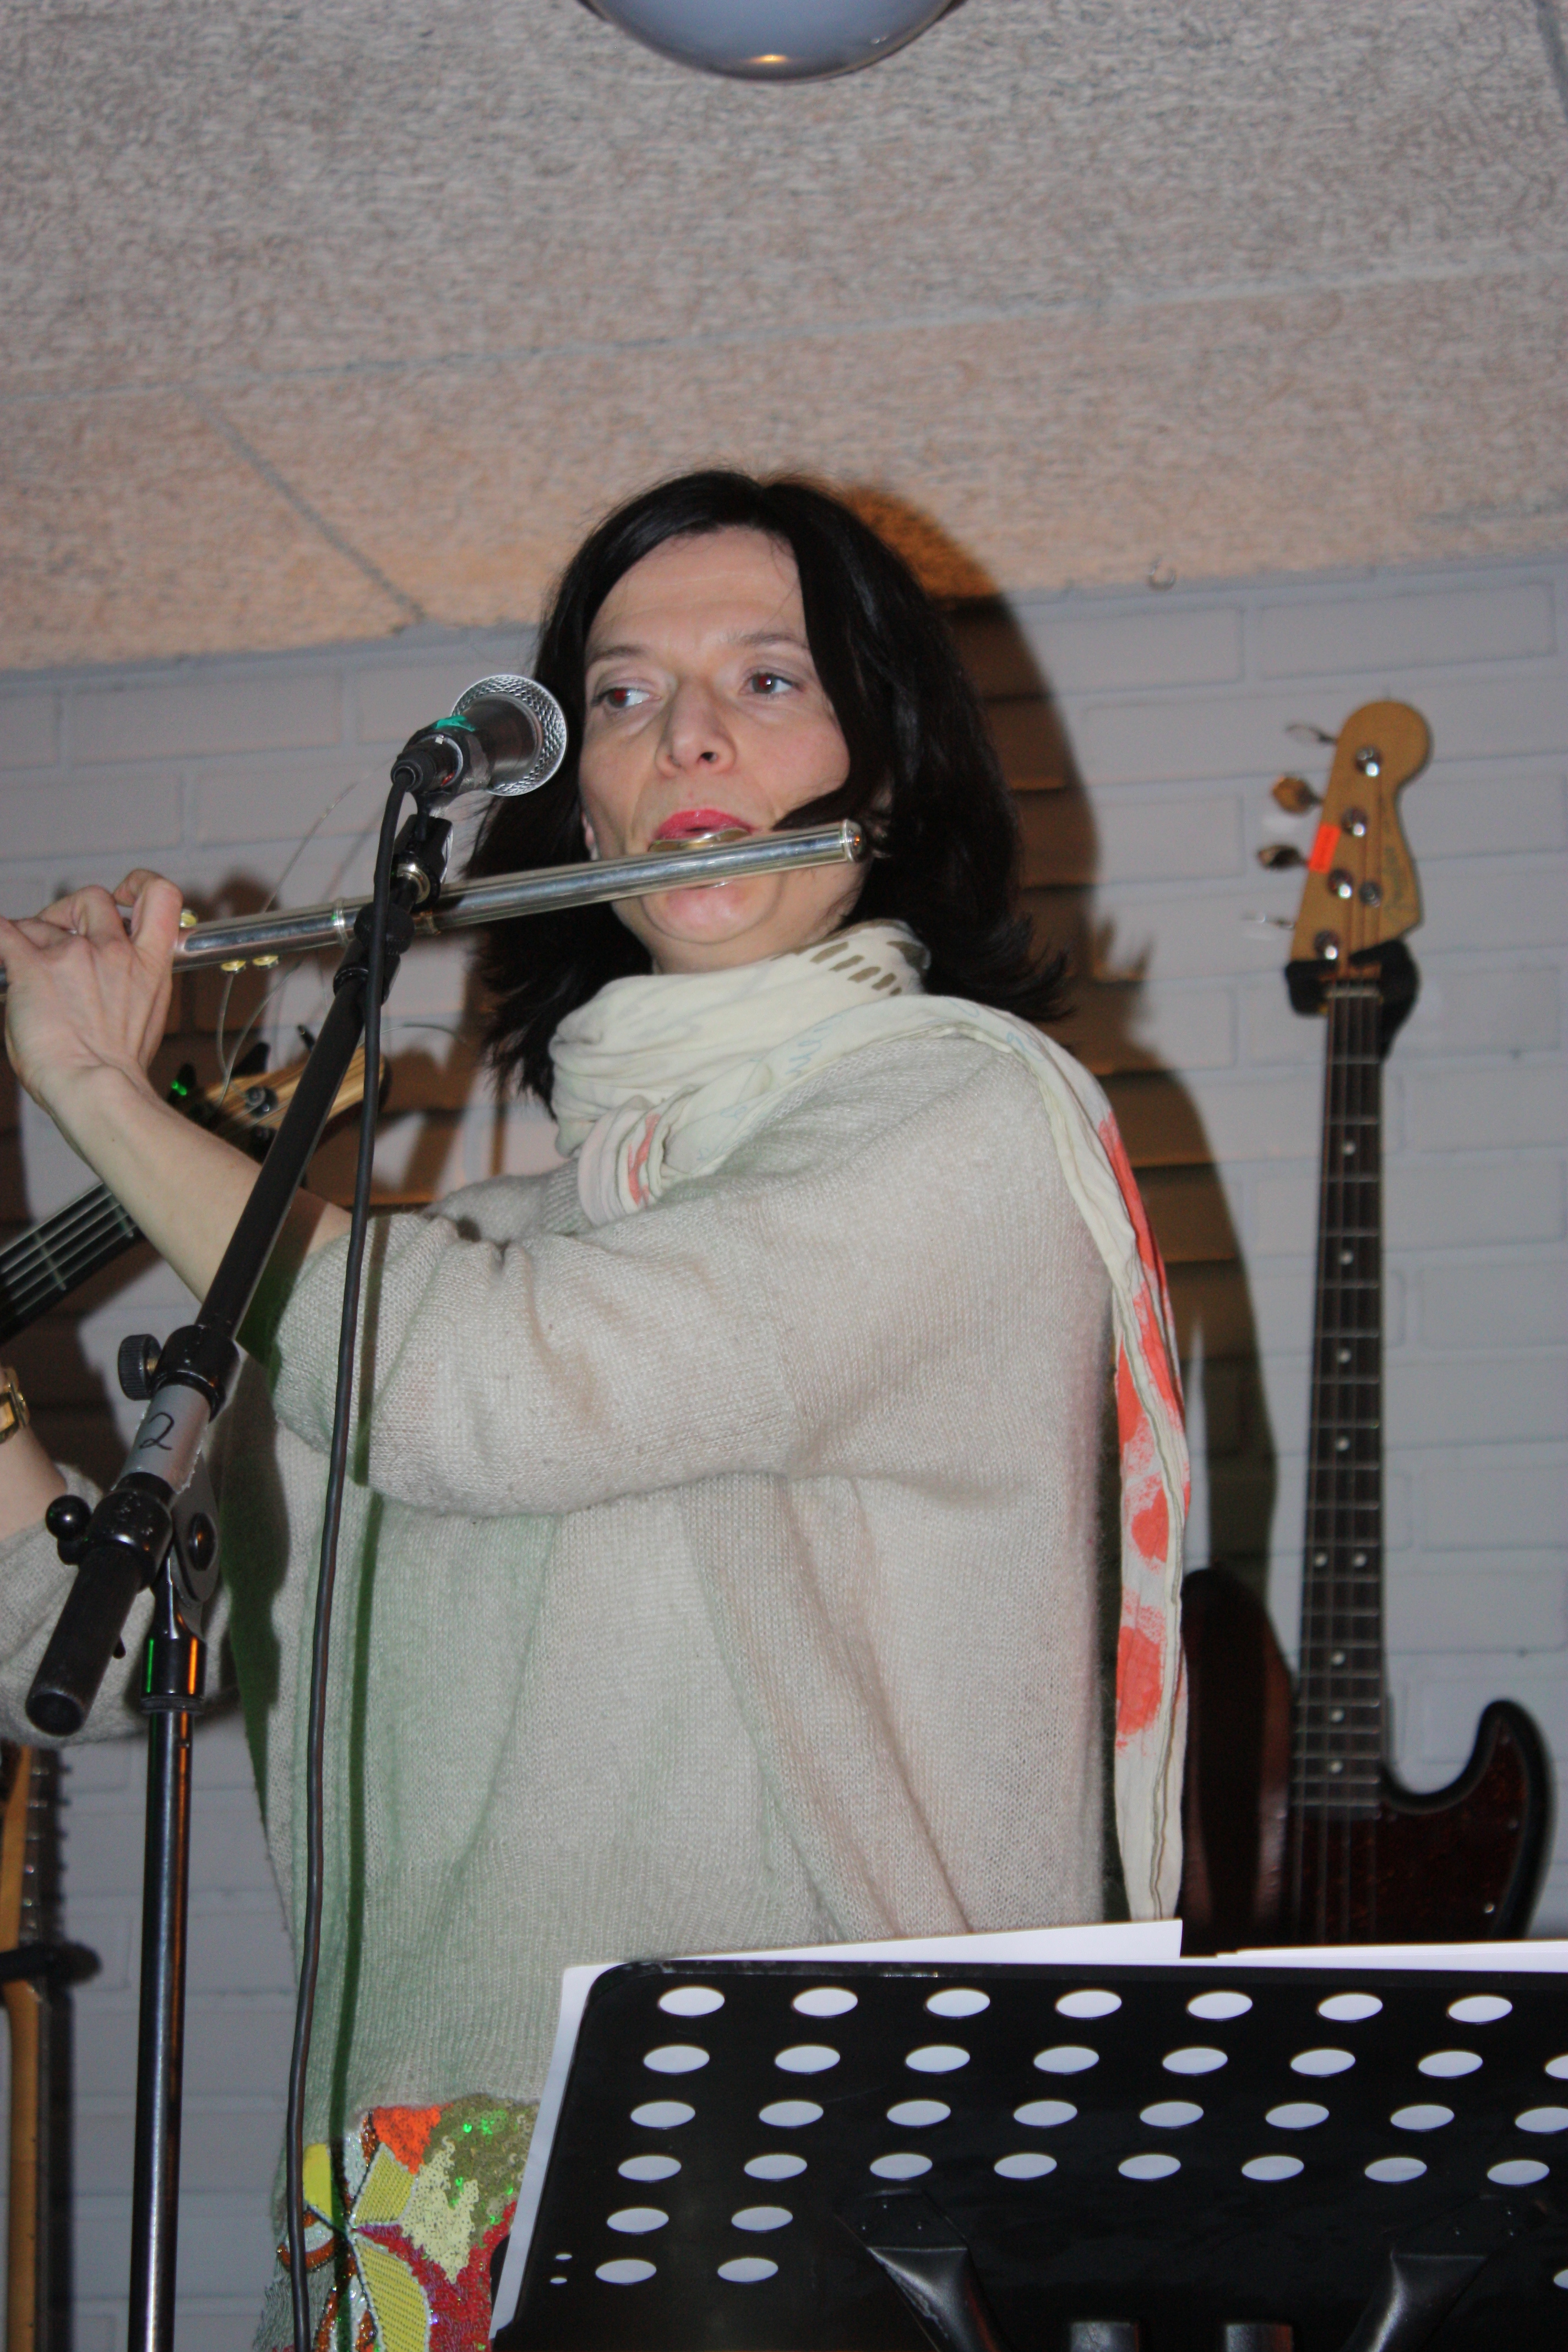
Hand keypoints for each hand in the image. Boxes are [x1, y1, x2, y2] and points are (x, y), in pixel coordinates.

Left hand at [0, 870, 183, 1132]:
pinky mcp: (33, 967)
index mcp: (149, 965)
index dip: (142, 884)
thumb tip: (102, 984)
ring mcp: (74, 956)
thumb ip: (127, 987)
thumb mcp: (144, 1020)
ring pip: (43, 922)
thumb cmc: (116, 1070)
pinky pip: (4, 933)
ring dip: (31, 938)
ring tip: (25, 968)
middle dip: (71, 911)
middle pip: (93, 898)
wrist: (95, 1088)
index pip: (162, 897)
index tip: (125, 895)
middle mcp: (114, 951)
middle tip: (57, 936)